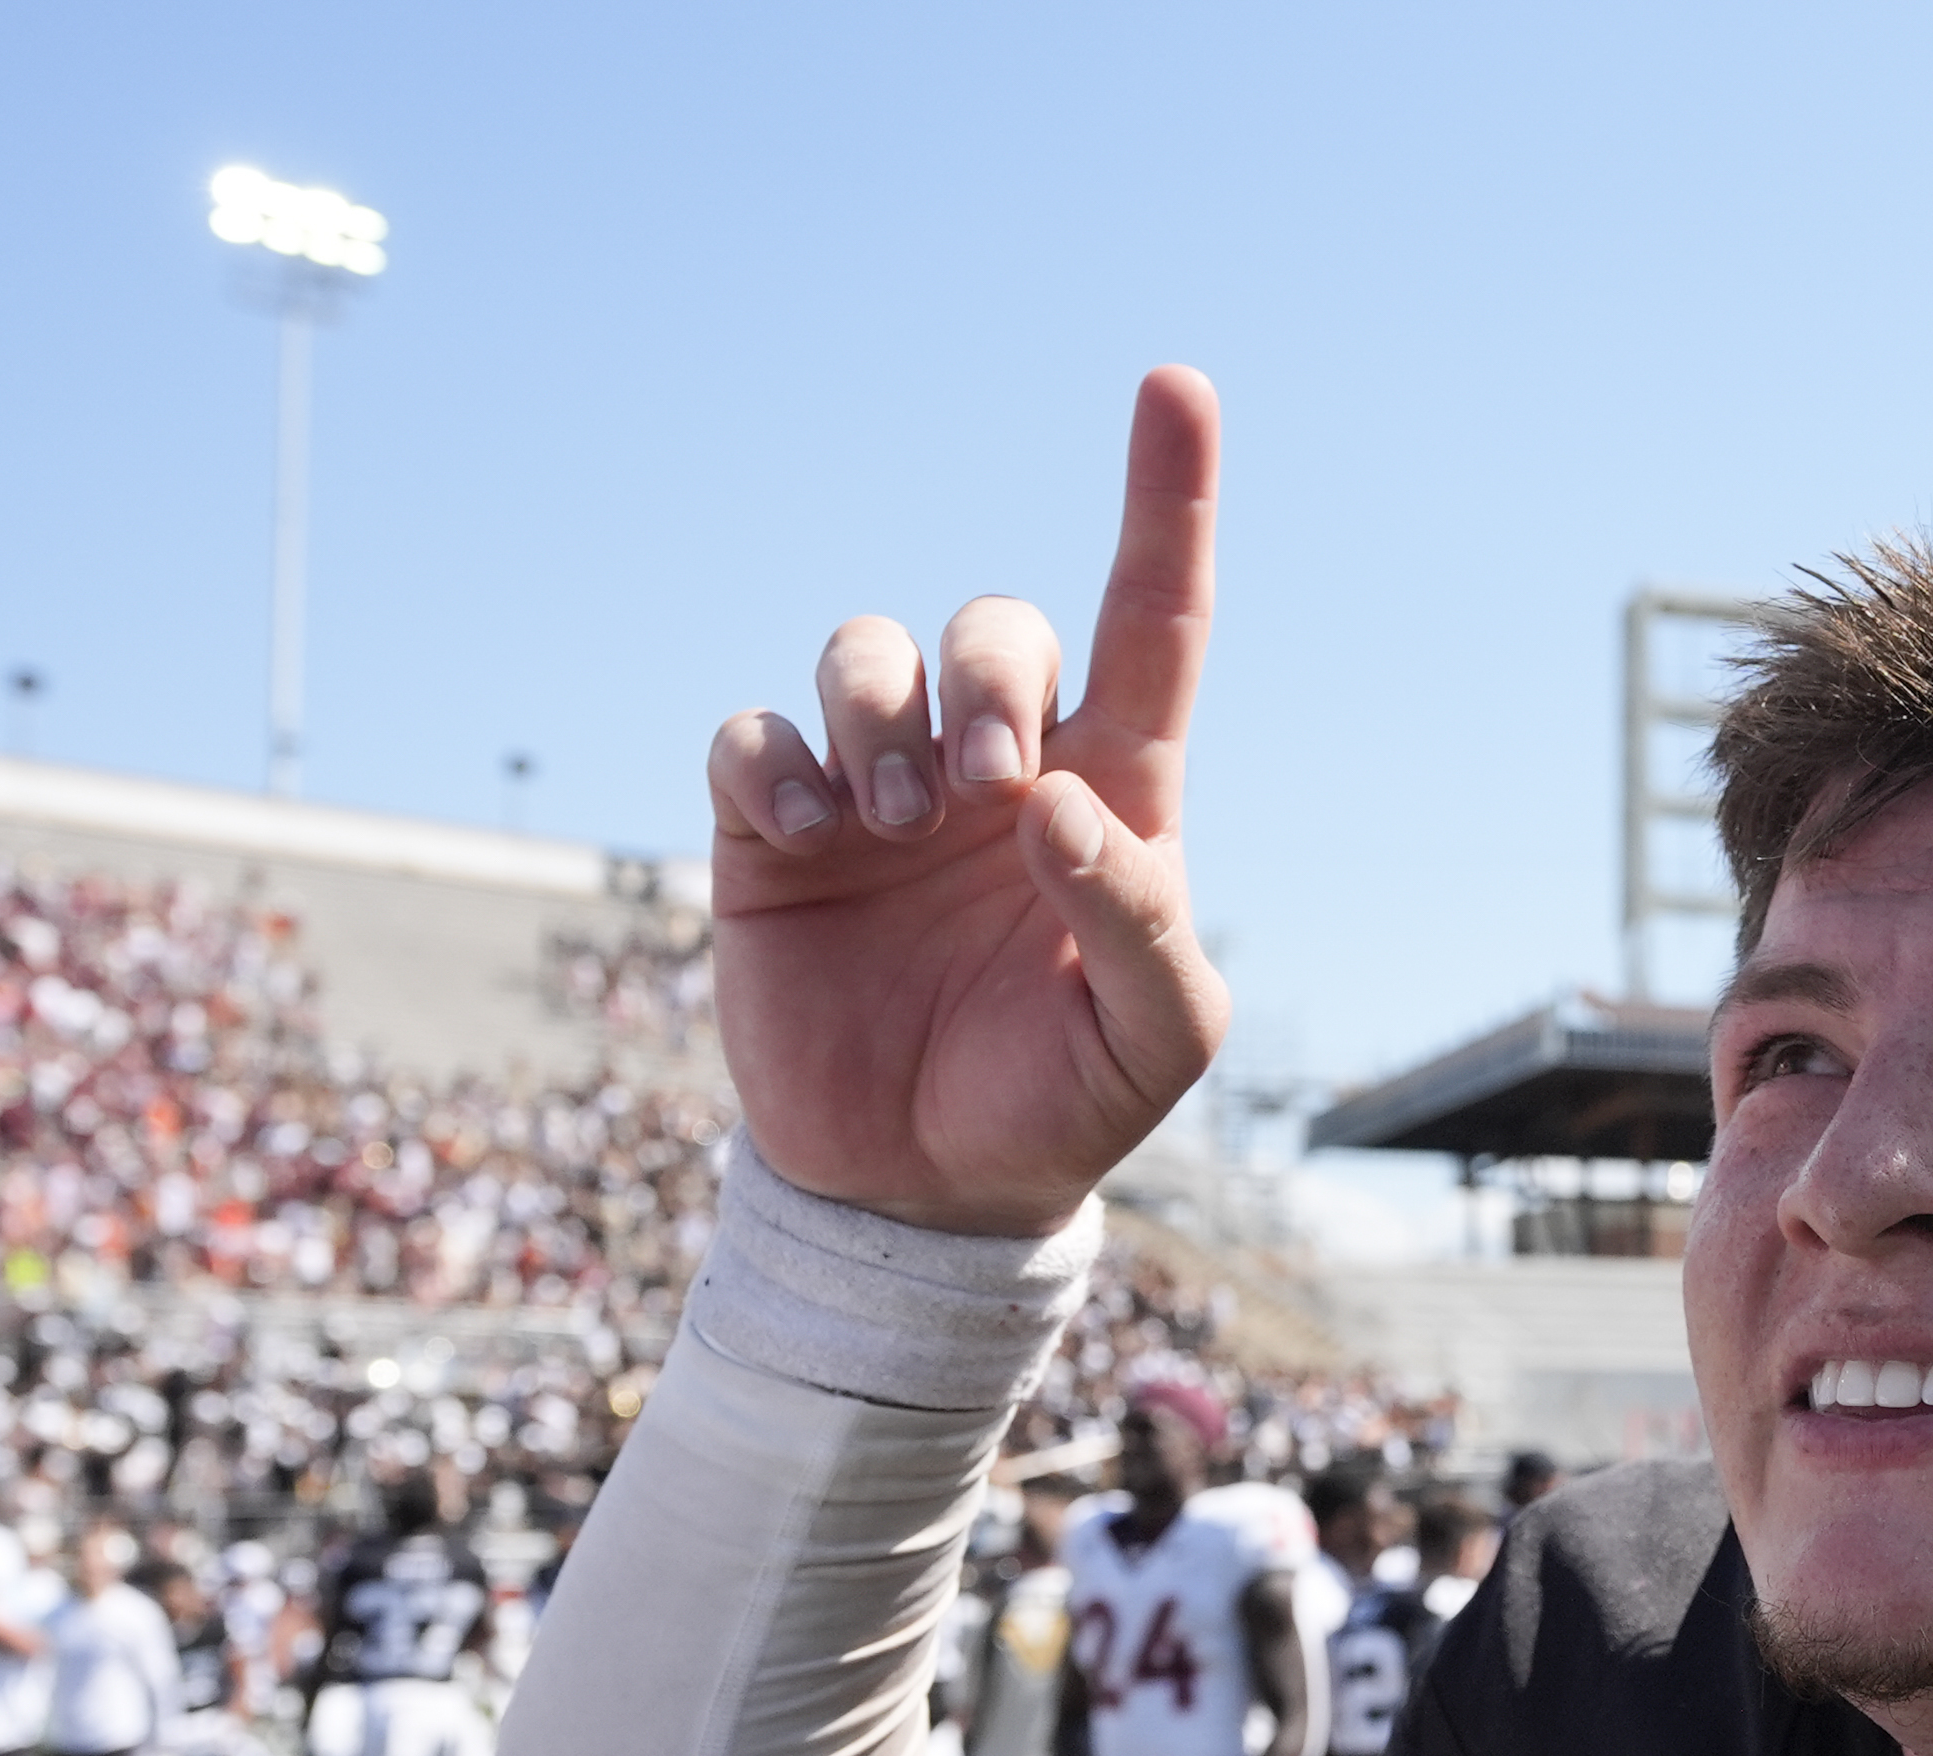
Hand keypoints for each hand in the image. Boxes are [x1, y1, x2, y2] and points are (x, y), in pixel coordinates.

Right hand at [705, 367, 1227, 1239]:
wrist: (919, 1193)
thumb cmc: (1058, 1102)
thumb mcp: (1151, 1039)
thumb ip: (1138, 920)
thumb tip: (1061, 803)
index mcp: (1108, 794)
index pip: (1152, 622)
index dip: (1167, 503)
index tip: (1178, 385)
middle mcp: (994, 769)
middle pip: (995, 625)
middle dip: (990, 673)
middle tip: (985, 791)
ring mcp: (879, 795)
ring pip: (865, 654)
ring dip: (882, 715)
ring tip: (894, 824)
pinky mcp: (770, 835)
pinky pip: (753, 737)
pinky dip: (772, 765)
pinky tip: (804, 839)